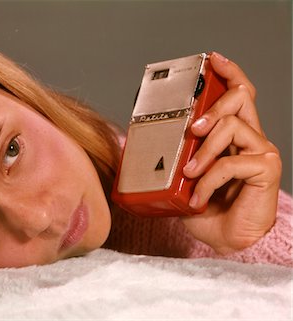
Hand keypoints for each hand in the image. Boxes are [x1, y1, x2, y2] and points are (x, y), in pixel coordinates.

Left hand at [181, 52, 281, 254]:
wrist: (224, 239)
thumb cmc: (206, 207)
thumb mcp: (185, 176)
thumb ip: (177, 156)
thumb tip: (140, 145)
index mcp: (233, 136)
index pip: (239, 95)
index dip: (229, 73)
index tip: (213, 61)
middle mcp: (251, 138)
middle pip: (239, 98)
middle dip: (211, 108)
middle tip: (191, 130)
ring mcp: (260, 152)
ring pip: (231, 127)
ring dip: (203, 151)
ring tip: (189, 173)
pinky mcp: (265, 169)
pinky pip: (231, 162)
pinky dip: (208, 180)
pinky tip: (198, 197)